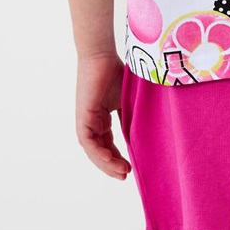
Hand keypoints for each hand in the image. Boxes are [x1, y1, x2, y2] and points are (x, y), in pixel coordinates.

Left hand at [75, 52, 131, 179]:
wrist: (102, 54)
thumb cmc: (117, 71)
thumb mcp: (127, 100)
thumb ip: (132, 116)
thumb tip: (146, 134)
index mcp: (102, 118)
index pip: (107, 145)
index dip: (117, 158)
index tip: (130, 168)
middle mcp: (92, 121)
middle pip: (100, 151)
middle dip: (112, 166)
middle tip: (125, 175)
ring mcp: (86, 119)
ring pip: (93, 149)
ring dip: (106, 163)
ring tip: (121, 171)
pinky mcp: (83, 115)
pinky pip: (88, 140)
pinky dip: (97, 152)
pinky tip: (109, 159)